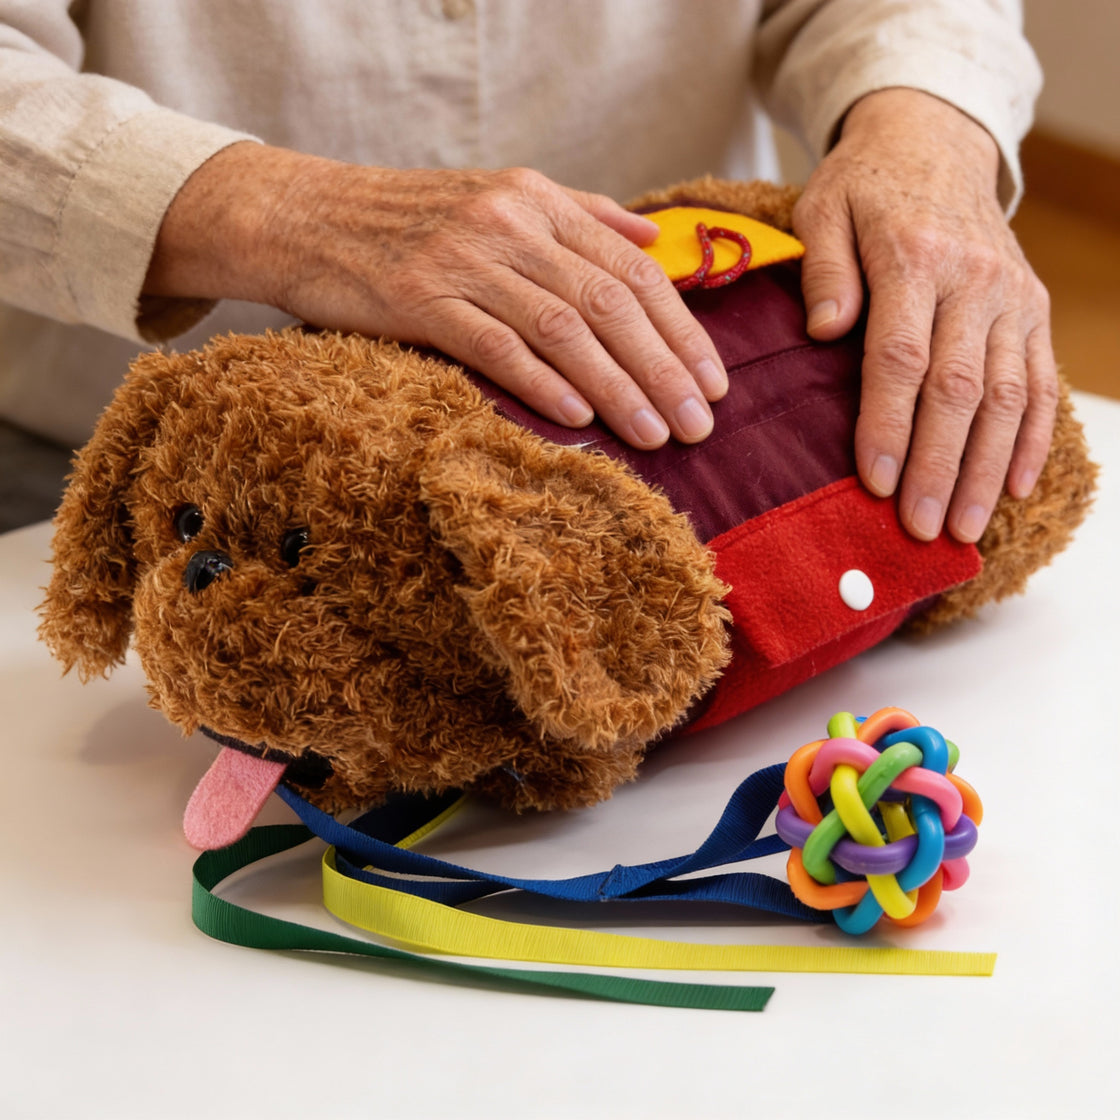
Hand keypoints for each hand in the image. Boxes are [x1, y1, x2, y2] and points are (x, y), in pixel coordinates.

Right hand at [145, 146, 727, 448]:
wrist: (304, 216)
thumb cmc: (409, 220)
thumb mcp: (500, 197)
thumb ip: (582, 214)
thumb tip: (653, 234)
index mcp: (538, 201)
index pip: (632, 268)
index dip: (681, 328)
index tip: (714, 380)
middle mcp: (510, 224)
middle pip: (609, 302)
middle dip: (664, 368)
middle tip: (700, 424)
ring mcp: (464, 259)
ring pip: (563, 328)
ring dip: (616, 387)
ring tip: (655, 435)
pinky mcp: (419, 298)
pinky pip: (496, 345)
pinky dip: (543, 383)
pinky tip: (579, 419)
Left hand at [792, 88, 1057, 541]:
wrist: (935, 144)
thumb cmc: (863, 187)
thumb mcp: (823, 209)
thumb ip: (824, 269)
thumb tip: (824, 330)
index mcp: (914, 257)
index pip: (900, 357)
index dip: (888, 425)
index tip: (875, 483)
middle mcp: (973, 280)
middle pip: (959, 389)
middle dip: (940, 466)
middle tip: (922, 529)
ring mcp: (1011, 298)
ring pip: (1006, 396)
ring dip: (987, 468)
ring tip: (966, 529)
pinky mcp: (1033, 309)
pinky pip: (1040, 382)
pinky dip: (1032, 438)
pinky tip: (1014, 487)